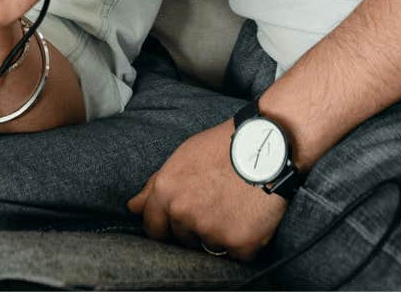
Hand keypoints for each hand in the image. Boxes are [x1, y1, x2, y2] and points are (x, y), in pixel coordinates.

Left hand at [129, 120, 286, 259]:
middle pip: (182, 239)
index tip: (177, 222)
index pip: (153, 227)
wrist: (269, 146)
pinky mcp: (239, 243)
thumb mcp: (182, 157)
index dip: (165, 226)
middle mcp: (184, 213)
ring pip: (210, 247)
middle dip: (195, 228)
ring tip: (234, 206)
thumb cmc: (224, 147)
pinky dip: (245, 242)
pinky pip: (237, 254)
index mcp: (166, 192)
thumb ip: (154, 186)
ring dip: (220, 234)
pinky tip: (250, 217)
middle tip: (215, 204)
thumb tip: (132, 207)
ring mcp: (211, 230)